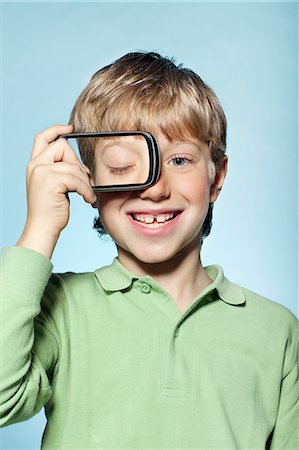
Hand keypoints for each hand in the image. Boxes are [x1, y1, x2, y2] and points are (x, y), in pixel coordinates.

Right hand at [16, 125, 96, 257]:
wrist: (42, 228)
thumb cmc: (51, 211)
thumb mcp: (53, 186)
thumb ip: (60, 170)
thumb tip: (80, 165)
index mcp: (34, 165)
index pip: (43, 138)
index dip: (56, 129)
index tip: (70, 128)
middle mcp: (35, 165)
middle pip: (62, 146)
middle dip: (77, 163)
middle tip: (83, 181)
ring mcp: (41, 172)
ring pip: (73, 165)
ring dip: (85, 182)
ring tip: (86, 195)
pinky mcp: (50, 181)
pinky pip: (77, 179)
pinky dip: (86, 190)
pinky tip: (86, 199)